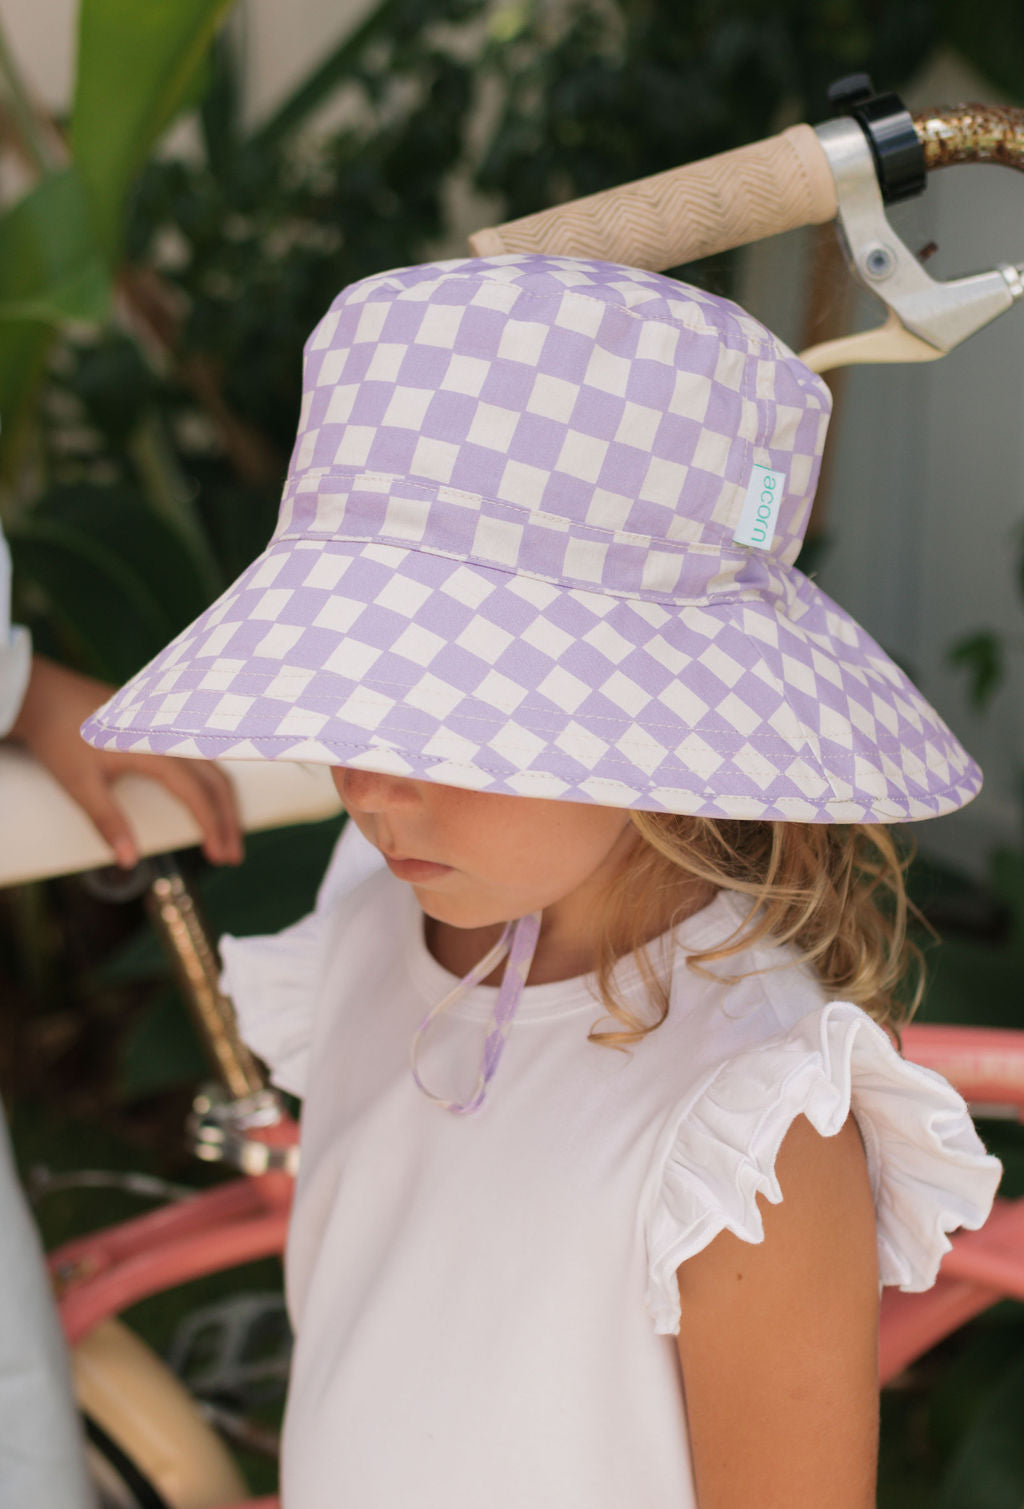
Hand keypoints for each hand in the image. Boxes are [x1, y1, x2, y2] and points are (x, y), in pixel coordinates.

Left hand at [9, 655, 243, 867]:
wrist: (45, 696)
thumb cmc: (59, 736)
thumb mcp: (79, 784)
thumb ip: (107, 821)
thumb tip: (128, 860)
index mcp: (154, 747)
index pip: (196, 792)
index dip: (212, 825)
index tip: (218, 855)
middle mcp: (170, 735)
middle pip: (216, 780)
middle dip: (228, 820)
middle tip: (232, 856)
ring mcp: (169, 728)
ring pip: (212, 767)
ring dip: (224, 801)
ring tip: (227, 835)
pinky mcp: (163, 727)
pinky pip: (201, 756)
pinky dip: (213, 783)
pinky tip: (212, 800)